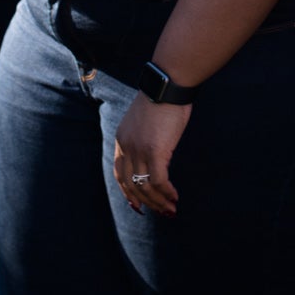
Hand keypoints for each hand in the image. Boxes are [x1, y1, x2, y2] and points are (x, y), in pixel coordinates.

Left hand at [113, 95, 189, 217]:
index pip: (119, 173)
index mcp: (121, 139)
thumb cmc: (163, 97)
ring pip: (145, 187)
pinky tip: (175, 197)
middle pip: (131, 184)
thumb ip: (144, 136)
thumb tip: (155, 150)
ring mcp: (139, 150)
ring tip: (171, 209)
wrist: (168, 83)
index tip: (138, 205)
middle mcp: (126, 147)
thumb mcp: (145, 120)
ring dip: (159, 201)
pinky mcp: (155, 151)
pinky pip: (159, 181)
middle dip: (146, 202)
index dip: (128, 192)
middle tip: (160, 212)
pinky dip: (167, 193)